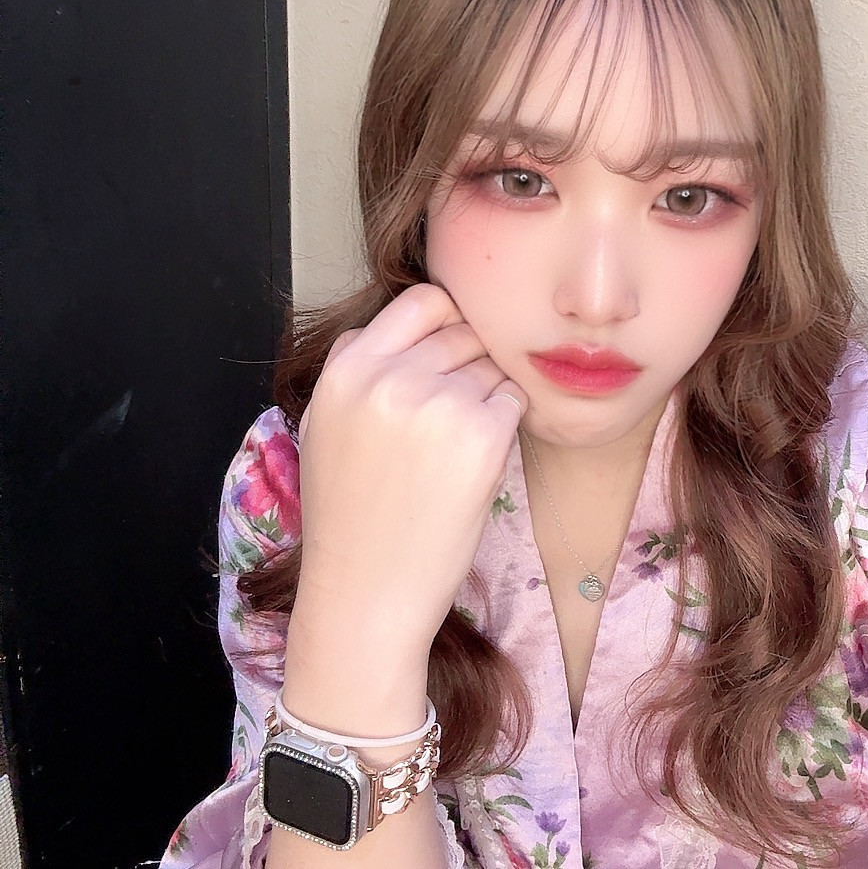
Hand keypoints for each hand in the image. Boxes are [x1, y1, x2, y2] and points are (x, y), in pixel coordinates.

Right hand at [290, 283, 527, 671]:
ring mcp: (438, 404)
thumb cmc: (350, 514)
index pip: (423, 300)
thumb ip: (361, 364)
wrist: (365, 594)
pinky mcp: (482, 436)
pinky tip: (474, 464)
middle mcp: (391, 377)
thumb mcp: (326, 423)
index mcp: (348, 369)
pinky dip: (505, 426)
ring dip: (488, 397)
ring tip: (453, 450)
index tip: (448, 356)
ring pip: (493, 366)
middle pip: (464, 332)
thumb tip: (414, 317)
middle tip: (451, 419)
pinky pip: (513, 401)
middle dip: (469, 366)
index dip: (445, 324)